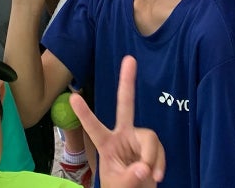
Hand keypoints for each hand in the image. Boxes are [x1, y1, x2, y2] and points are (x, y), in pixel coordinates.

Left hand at [73, 56, 165, 187]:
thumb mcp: (118, 186)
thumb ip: (130, 178)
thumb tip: (144, 168)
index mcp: (107, 144)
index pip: (94, 127)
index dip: (85, 114)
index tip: (73, 97)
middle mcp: (122, 135)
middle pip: (125, 105)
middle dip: (127, 82)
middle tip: (129, 59)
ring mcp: (138, 139)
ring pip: (150, 138)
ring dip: (152, 158)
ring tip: (150, 176)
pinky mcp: (152, 147)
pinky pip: (160, 150)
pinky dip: (160, 164)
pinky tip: (156, 177)